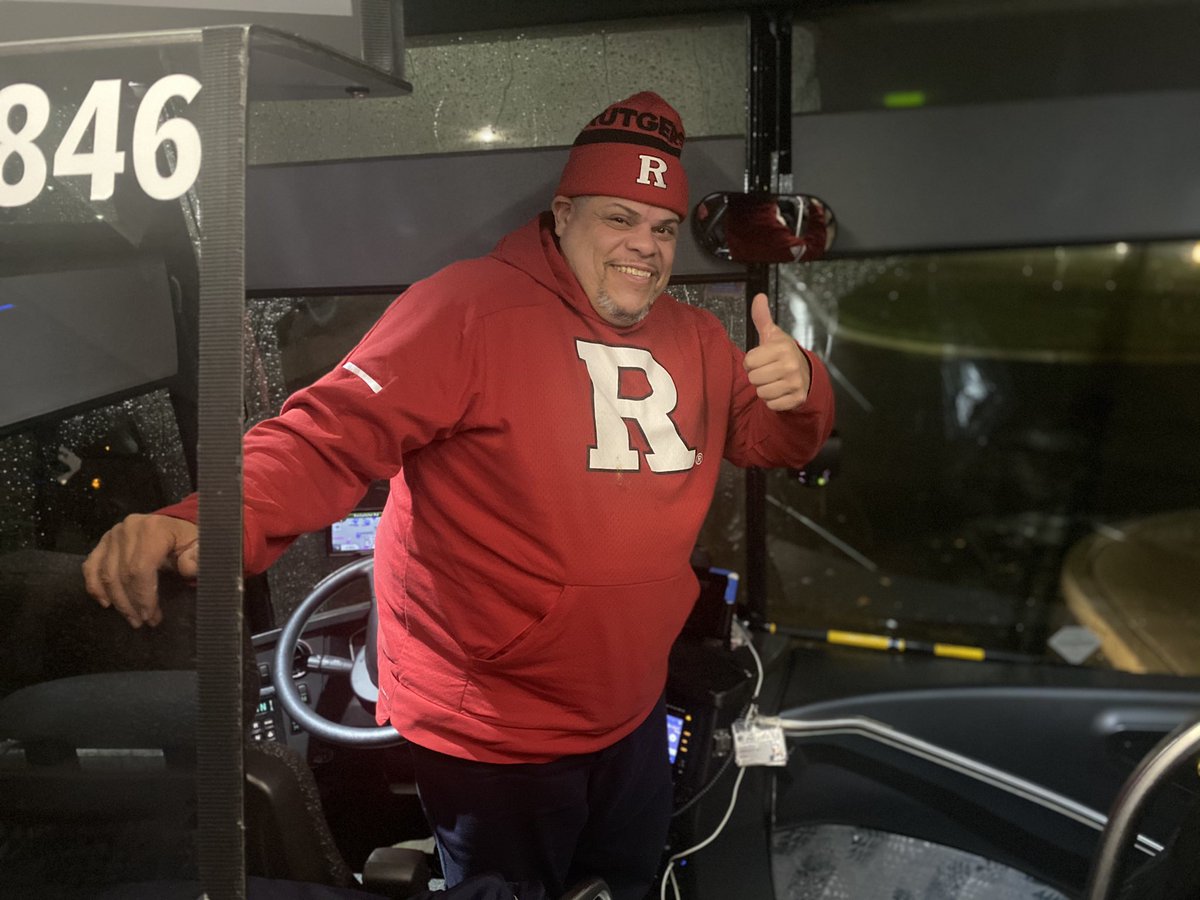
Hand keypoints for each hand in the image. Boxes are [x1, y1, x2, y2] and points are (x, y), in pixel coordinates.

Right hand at [82, 513, 198, 628]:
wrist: (173, 526)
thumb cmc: (187, 540)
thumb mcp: (199, 546)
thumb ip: (197, 557)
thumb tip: (187, 568)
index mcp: (152, 529)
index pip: (140, 569)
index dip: (143, 596)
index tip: (151, 616)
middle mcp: (128, 529)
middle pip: (122, 574)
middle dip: (131, 603)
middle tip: (143, 622)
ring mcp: (112, 535)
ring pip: (106, 574)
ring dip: (117, 601)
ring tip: (131, 618)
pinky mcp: (102, 542)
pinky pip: (91, 567)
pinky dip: (95, 587)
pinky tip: (106, 603)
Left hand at [743, 293, 811, 410]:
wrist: (806, 373)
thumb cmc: (783, 353)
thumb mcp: (772, 334)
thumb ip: (762, 317)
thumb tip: (759, 297)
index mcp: (782, 348)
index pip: (749, 361)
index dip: (752, 362)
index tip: (762, 359)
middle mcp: (790, 365)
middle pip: (753, 378)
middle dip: (757, 376)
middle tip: (769, 371)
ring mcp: (795, 383)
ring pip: (761, 393)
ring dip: (764, 389)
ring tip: (774, 381)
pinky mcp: (797, 399)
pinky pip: (772, 405)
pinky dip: (773, 401)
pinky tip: (780, 391)